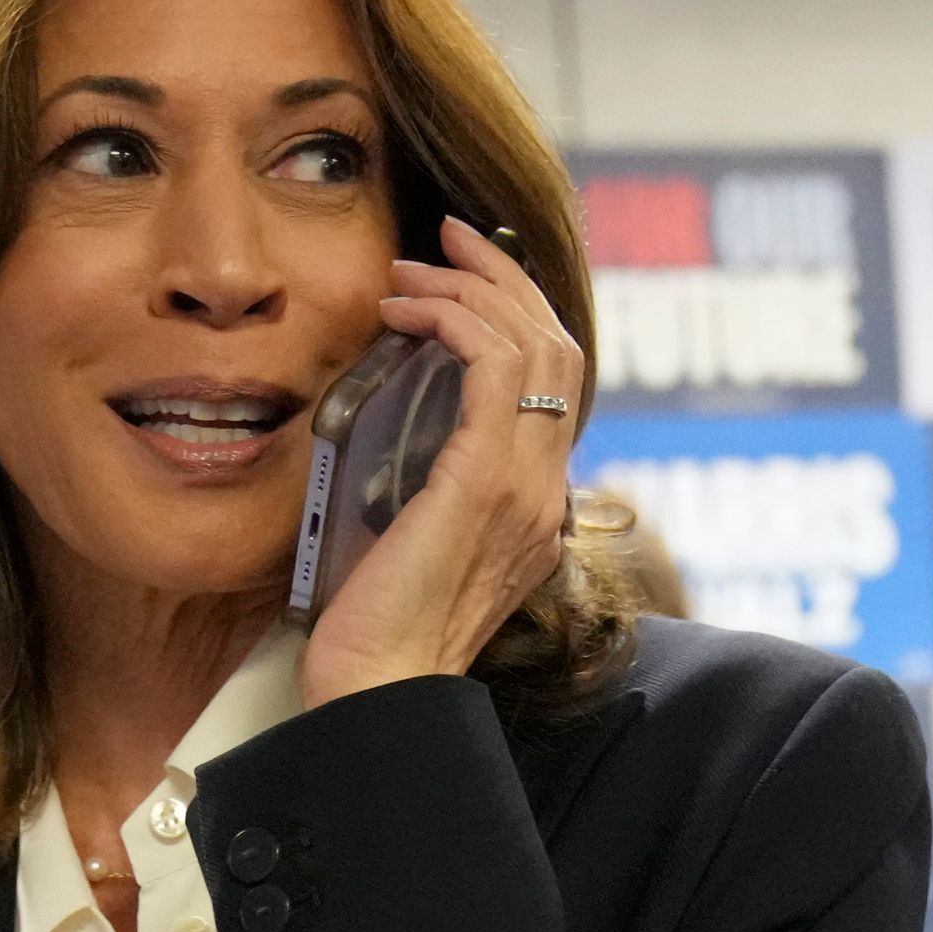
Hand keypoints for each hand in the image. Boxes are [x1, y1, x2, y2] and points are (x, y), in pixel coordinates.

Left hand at [297, 219, 583, 709]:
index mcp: (534, 504)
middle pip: (557, 345)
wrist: (379, 693)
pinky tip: (408, 312)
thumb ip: (423, 489)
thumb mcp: (409, 542)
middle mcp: (545, 489)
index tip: (455, 275)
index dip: (514, 312)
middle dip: (501, 277)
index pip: (552, 381)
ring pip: (534, 343)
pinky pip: (494, 366)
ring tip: (410, 269)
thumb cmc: (375, 635)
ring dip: (471, 288)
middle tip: (444, 239)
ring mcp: (525, 485)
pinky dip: (454, 320)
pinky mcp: (485, 481)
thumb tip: (392, 433)